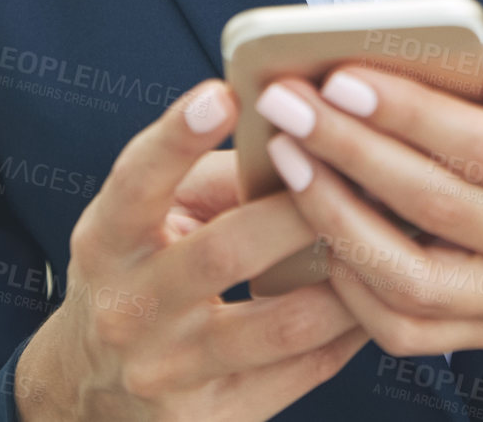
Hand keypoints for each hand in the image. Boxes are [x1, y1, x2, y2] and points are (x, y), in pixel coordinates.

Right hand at [15, 80, 368, 421]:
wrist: (92, 390)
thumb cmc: (139, 266)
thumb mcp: (147, 216)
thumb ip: (213, 176)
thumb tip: (299, 137)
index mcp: (108, 242)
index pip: (137, 183)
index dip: (178, 138)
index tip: (224, 94)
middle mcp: (131, 309)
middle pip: (224, 253)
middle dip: (298, 208)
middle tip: (354, 166)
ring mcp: (171, 373)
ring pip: (281, 324)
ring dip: (346, 273)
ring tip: (390, 228)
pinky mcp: (215, 420)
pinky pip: (304, 372)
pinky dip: (350, 328)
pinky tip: (380, 289)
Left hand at [253, 42, 482, 362]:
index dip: (410, 114)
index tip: (342, 77)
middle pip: (437, 208)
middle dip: (350, 150)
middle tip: (288, 105)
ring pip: (412, 284)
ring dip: (336, 220)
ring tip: (289, 160)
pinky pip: (407, 330)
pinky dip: (352, 284)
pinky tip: (318, 224)